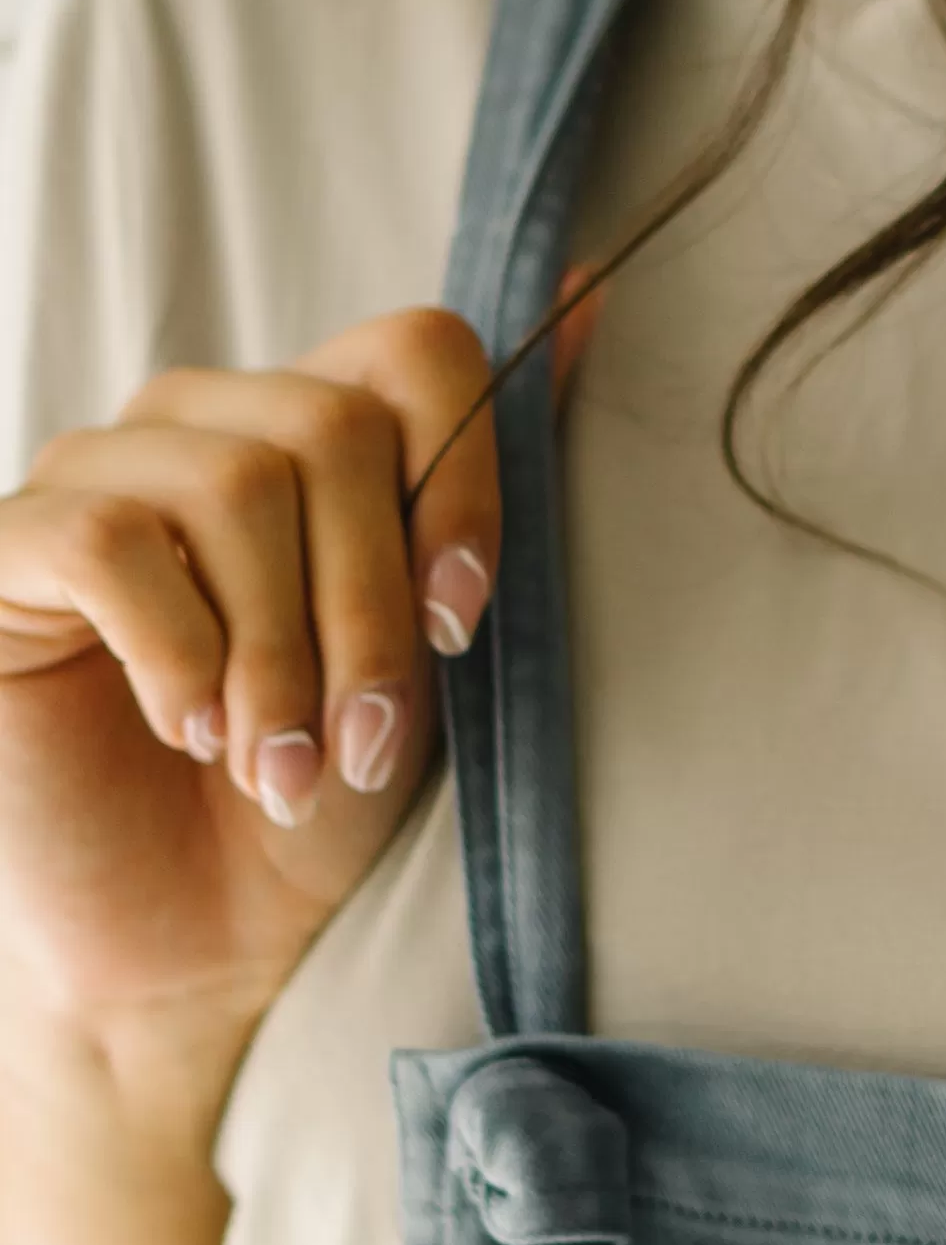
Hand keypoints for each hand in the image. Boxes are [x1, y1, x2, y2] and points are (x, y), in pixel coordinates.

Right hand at [0, 279, 599, 1077]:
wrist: (191, 953)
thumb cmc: (313, 802)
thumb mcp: (431, 648)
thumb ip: (488, 478)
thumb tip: (587, 291)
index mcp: (309, 433)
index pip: (414, 347)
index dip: (462, 479)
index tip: (462, 628)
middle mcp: (197, 428)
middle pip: (330, 428)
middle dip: (368, 609)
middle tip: (359, 741)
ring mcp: (90, 480)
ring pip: (233, 481)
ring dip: (279, 653)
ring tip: (276, 764)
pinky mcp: (3, 553)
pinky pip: (108, 538)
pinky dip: (177, 651)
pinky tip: (188, 731)